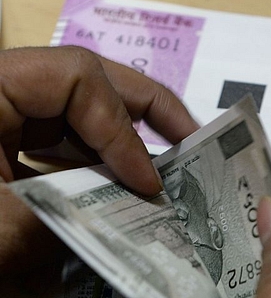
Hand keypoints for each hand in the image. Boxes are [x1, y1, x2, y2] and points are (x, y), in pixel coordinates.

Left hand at [0, 46, 198, 282]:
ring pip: (73, 111)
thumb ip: (68, 218)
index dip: (123, 129)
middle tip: (191, 139)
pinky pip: (53, 143)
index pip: (76, 80)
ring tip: (164, 168)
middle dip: (143, 108)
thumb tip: (131, 216)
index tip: (148, 184)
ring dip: (121, 139)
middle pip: (84, 78)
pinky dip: (90, 164)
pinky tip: (114, 190)